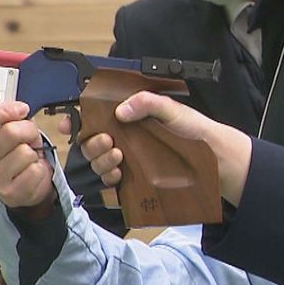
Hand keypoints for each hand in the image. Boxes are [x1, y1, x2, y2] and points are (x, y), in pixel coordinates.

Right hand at [0, 102, 53, 208]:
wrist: (24, 184)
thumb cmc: (16, 150)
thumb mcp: (10, 129)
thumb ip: (11, 117)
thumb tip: (21, 110)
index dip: (4, 110)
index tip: (22, 110)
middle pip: (10, 132)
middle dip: (29, 131)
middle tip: (30, 137)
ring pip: (25, 152)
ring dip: (34, 153)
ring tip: (29, 157)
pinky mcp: (8, 193)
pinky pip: (35, 171)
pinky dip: (40, 169)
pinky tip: (31, 172)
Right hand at [83, 92, 251, 205]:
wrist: (214, 159)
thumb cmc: (194, 130)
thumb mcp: (172, 109)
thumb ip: (148, 102)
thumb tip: (121, 110)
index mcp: (129, 116)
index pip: (94, 115)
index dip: (77, 119)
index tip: (69, 122)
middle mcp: (124, 137)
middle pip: (91, 140)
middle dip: (91, 141)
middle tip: (107, 141)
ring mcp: (127, 159)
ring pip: (97, 161)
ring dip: (100, 159)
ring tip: (118, 157)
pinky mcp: (133, 180)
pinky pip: (110, 182)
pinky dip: (109, 178)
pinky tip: (119, 174)